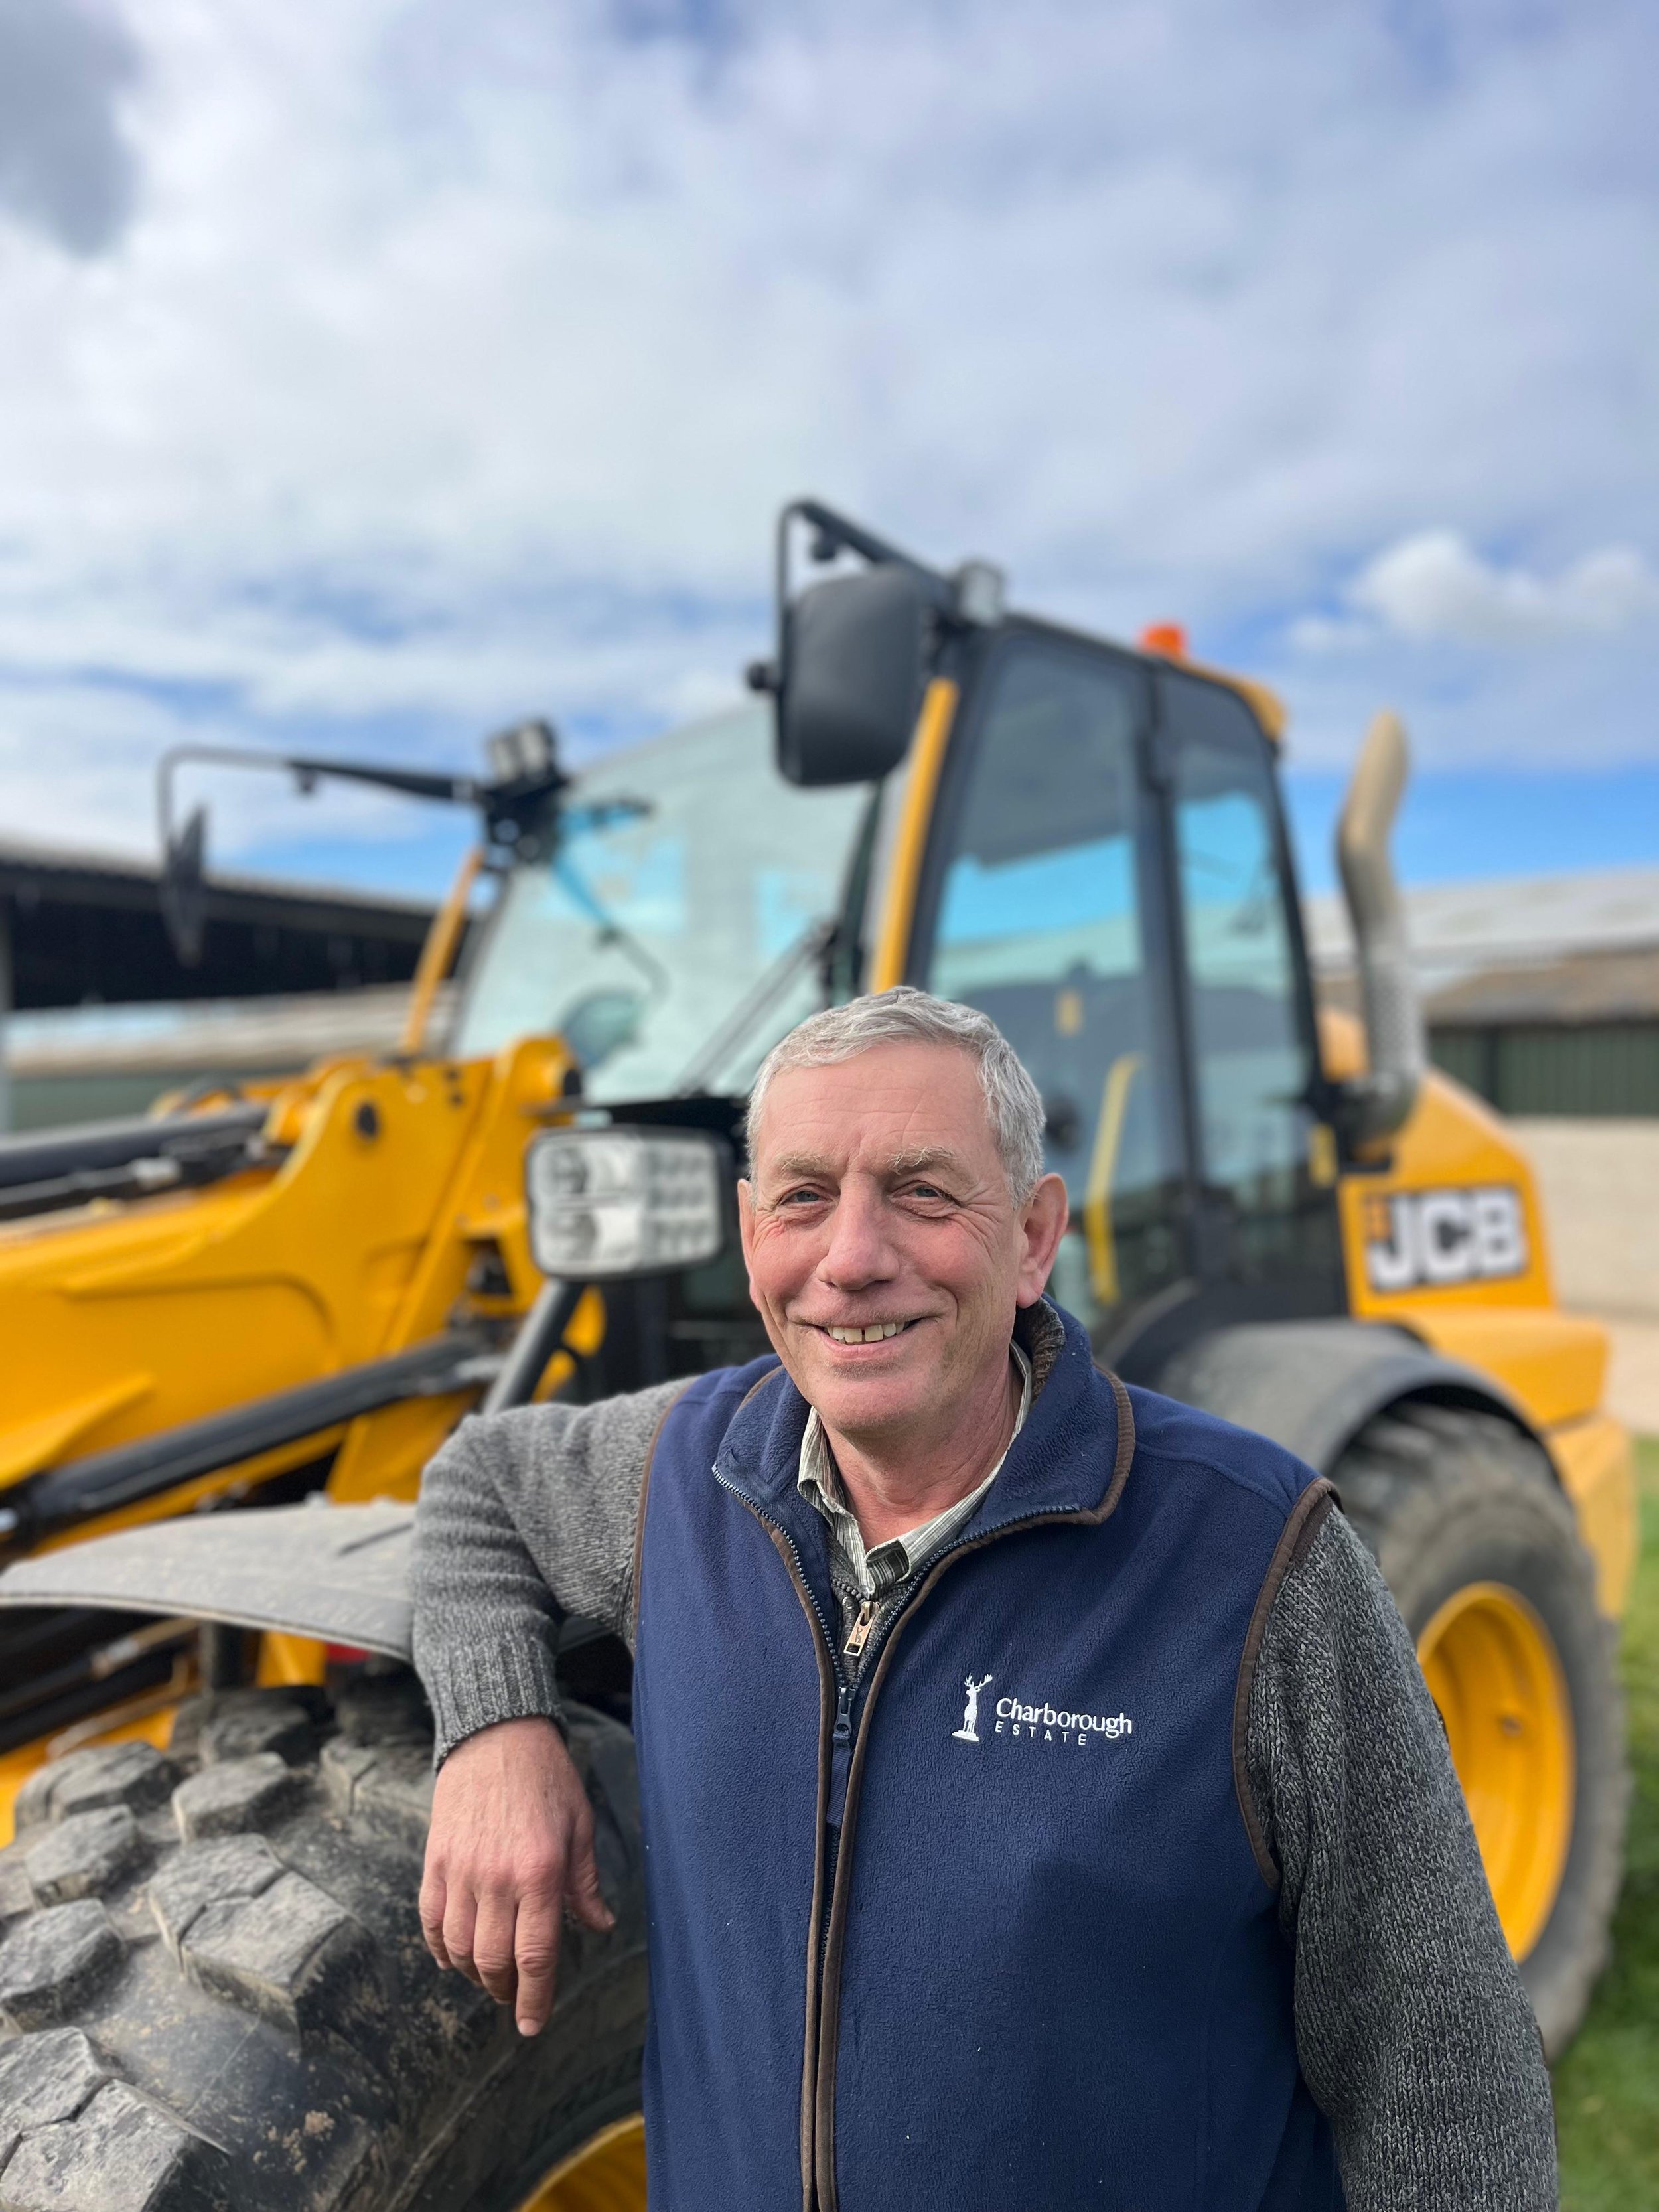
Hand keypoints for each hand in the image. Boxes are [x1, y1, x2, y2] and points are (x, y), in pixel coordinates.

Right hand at [419, 1715, 614, 2036]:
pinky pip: (430, 1922)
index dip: (534, 1999)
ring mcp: (460, 1871)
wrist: (496, 1734)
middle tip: (516, 1996)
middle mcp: (496, 1878)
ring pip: (458, 1949)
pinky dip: (441, 1949)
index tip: (532, 2025)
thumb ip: (586, 1883)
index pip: (535, 1955)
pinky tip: (455, 1956)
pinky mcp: (435, 1862)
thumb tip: (601, 1926)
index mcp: (540, 1872)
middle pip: (493, 1961)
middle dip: (505, 1990)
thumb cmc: (547, 1779)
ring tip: (490, 1975)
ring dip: (474, 1974)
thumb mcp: (579, 1825)